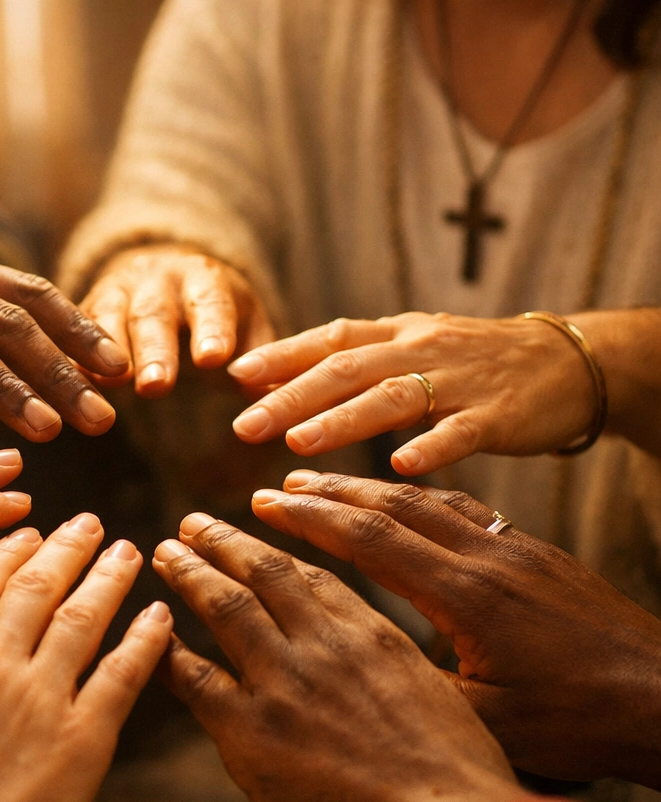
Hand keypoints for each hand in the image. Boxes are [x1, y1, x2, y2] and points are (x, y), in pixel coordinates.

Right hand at [0, 516, 170, 801]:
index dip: (9, 552)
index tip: (30, 532)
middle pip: (36, 588)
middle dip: (66, 548)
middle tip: (90, 524)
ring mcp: (41, 698)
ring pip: (82, 617)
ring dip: (108, 578)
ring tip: (129, 552)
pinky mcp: (83, 737)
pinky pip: (122, 673)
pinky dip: (144, 639)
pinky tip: (159, 615)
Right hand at [81, 244, 273, 396]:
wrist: (162, 273)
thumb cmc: (216, 313)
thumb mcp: (245, 325)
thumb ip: (260, 357)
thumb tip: (276, 393)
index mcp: (205, 279)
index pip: (211, 302)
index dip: (211, 329)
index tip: (214, 360)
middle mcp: (156, 279)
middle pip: (154, 314)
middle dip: (154, 350)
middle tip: (156, 388)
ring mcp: (115, 292)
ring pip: (107, 319)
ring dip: (106, 355)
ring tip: (110, 388)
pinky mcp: (84, 312)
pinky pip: (73, 334)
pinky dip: (72, 359)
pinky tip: (68, 384)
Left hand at [152, 516, 518, 801]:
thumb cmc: (461, 783)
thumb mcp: (442, 702)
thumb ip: (397, 676)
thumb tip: (378, 677)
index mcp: (373, 636)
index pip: (312, 577)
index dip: (274, 550)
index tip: (251, 535)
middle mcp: (324, 645)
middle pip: (262, 573)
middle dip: (221, 542)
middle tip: (190, 524)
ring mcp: (284, 683)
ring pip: (226, 606)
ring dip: (190, 574)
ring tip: (164, 554)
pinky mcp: (251, 732)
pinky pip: (196, 678)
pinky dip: (169, 652)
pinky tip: (151, 636)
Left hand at [228, 312, 597, 473]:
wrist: (568, 361)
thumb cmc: (471, 362)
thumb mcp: (408, 349)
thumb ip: (347, 364)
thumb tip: (265, 379)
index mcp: (396, 334)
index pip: (330, 338)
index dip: (282, 355)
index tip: (234, 376)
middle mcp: (421, 349)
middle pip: (349, 369)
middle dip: (292, 398)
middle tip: (244, 428)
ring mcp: (460, 381)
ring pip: (394, 397)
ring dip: (344, 421)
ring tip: (299, 445)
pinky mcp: (498, 414)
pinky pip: (462, 431)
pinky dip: (432, 447)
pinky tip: (402, 466)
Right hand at [253, 472, 660, 786]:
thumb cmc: (579, 721)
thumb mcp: (486, 721)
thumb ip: (416, 686)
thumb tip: (350, 666)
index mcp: (466, 599)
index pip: (371, 541)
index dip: (312, 519)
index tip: (266, 503)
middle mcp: (488, 559)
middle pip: (393, 505)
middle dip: (329, 491)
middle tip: (281, 482)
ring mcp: (516, 549)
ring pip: (429, 499)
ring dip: (371, 487)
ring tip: (327, 483)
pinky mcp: (537, 552)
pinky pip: (466, 507)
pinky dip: (420, 495)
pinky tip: (404, 499)